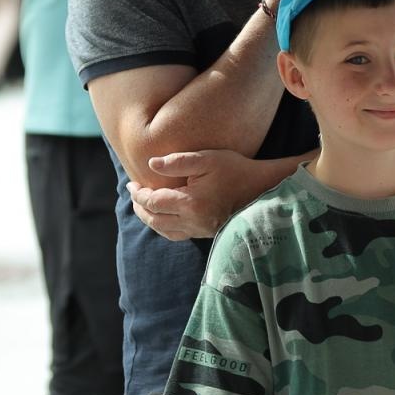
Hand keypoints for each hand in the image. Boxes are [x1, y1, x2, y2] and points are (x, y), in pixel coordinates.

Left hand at [126, 149, 269, 240]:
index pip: (153, 202)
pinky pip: (177, 235)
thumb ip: (178, 162)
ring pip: (164, 231)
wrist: (263, 189)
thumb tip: (151, 165)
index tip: (132, 184)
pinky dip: (164, 227)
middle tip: (133, 194)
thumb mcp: (208, 159)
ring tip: (143, 207)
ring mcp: (200, 230)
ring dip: (149, 219)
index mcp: (190, 203)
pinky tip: (163, 217)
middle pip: (154, 220)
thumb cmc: (236, 170)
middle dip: (139, 208)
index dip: (138, 194)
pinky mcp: (206, 233)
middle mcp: (193, 221)